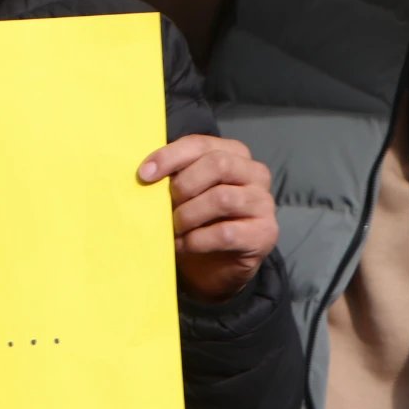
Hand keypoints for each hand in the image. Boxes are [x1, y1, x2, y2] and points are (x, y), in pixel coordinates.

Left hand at [139, 135, 277, 302]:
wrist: (216, 264)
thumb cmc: (197, 219)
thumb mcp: (185, 192)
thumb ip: (173, 175)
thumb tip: (145, 172)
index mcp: (234, 153)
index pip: (201, 144)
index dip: (170, 156)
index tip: (144, 174)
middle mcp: (255, 173)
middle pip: (218, 164)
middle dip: (184, 185)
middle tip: (166, 205)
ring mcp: (263, 203)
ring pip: (222, 198)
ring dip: (188, 215)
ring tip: (173, 227)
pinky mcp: (264, 233)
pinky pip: (225, 232)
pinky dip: (196, 240)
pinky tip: (183, 245)